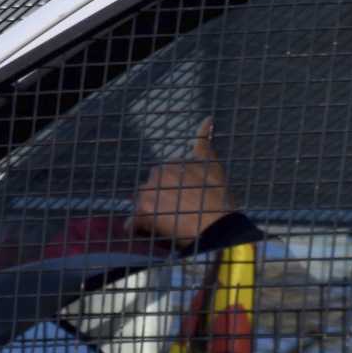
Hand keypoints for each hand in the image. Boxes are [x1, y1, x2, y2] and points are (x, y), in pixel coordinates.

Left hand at [130, 118, 236, 245]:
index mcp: (171, 163)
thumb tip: (207, 118)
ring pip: (142, 205)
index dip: (176, 192)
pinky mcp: (143, 212)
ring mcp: (149, 192)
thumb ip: (205, 141)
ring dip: (151, 214)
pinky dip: (138, 230)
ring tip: (171, 224)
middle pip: (151, 190)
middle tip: (181, 215)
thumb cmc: (219, 198)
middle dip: (161, 201)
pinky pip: (132, 224)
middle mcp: (157, 173)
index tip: (188, 202)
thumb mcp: (213, 164)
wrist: (219, 226)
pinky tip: (153, 233)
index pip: (164, 178)